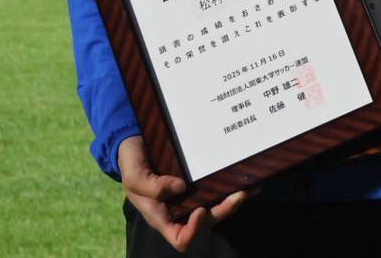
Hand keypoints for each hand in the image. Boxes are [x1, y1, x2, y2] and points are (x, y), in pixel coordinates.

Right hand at [119, 135, 250, 252]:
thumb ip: (152, 186)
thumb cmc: (131, 163)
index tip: (201, 210)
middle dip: (224, 210)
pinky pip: (216, 189)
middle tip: (239, 193)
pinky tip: (246, 176)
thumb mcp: (133, 176)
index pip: (181, 238)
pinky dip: (231, 186)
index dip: (194, 230)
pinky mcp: (197, 181)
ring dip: (233, 200)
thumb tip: (181, 188)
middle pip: (206, 222)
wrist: (133, 142)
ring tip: (249, 186)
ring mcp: (189, 196)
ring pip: (215, 207)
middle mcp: (179, 210)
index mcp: (162, 216)